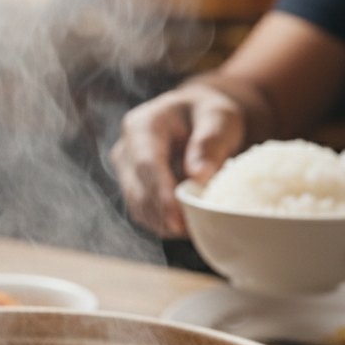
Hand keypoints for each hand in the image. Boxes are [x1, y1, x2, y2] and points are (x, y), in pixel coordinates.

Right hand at [110, 83, 247, 237]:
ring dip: (168, 224)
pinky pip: (146, 216)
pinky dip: (167, 225)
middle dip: (167, 216)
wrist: (198, 119)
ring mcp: (125, 174)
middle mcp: (125, 151)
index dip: (161, 194)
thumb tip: (201, 176)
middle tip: (201, 229)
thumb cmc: (209, 115)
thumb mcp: (219, 118)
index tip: (179, 219)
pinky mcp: (133, 192)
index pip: (146, 164)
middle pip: (138, 192)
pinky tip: (190, 224)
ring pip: (140, 209)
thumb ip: (210, 142)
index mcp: (141, 126)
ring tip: (201, 225)